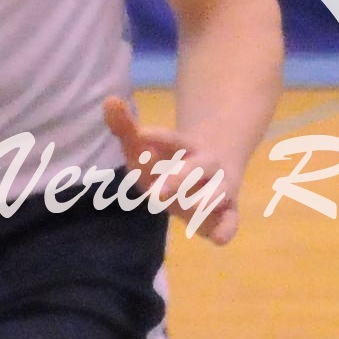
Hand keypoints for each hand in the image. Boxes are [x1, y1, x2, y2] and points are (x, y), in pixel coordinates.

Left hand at [103, 94, 238, 242]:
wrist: (213, 170)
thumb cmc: (168, 163)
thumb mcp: (144, 148)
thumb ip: (125, 127)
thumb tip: (108, 99)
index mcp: (184, 149)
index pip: (171, 141)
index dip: (157, 139)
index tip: (139, 135)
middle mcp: (205, 165)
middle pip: (195, 168)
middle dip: (178, 179)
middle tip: (156, 193)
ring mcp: (218, 188)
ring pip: (218, 192)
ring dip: (206, 200)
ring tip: (193, 209)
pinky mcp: (226, 213)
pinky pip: (230, 221)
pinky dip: (226, 229)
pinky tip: (218, 238)